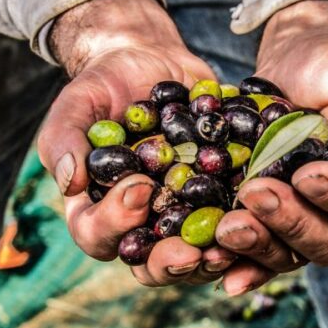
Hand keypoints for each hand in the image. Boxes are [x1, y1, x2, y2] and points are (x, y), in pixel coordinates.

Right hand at [37, 0, 236, 286]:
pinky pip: (234, 224)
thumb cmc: (105, 86)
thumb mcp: (78, 103)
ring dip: (214, 257)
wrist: (153, 63)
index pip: (98, 236)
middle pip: (151, 264)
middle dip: (171, 261)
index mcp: (99, 210)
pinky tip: (264, 215)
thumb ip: (64, 138)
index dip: (116, 224)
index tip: (139, 190)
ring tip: (231, 245)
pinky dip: (249, 225)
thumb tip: (69, 182)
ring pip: (198, 255)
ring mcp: (183, 216)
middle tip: (192, 251)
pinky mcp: (220, 201)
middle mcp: (142, 225)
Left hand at [215, 0, 327, 293]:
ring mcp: (305, 222)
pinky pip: (256, 253)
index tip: (307, 175)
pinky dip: (237, 262)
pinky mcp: (268, 222)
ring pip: (290, 254)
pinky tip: (214, 263)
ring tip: (226, 227)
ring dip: (258, 245)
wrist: (295, 67)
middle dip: (292, 223)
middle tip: (255, 194)